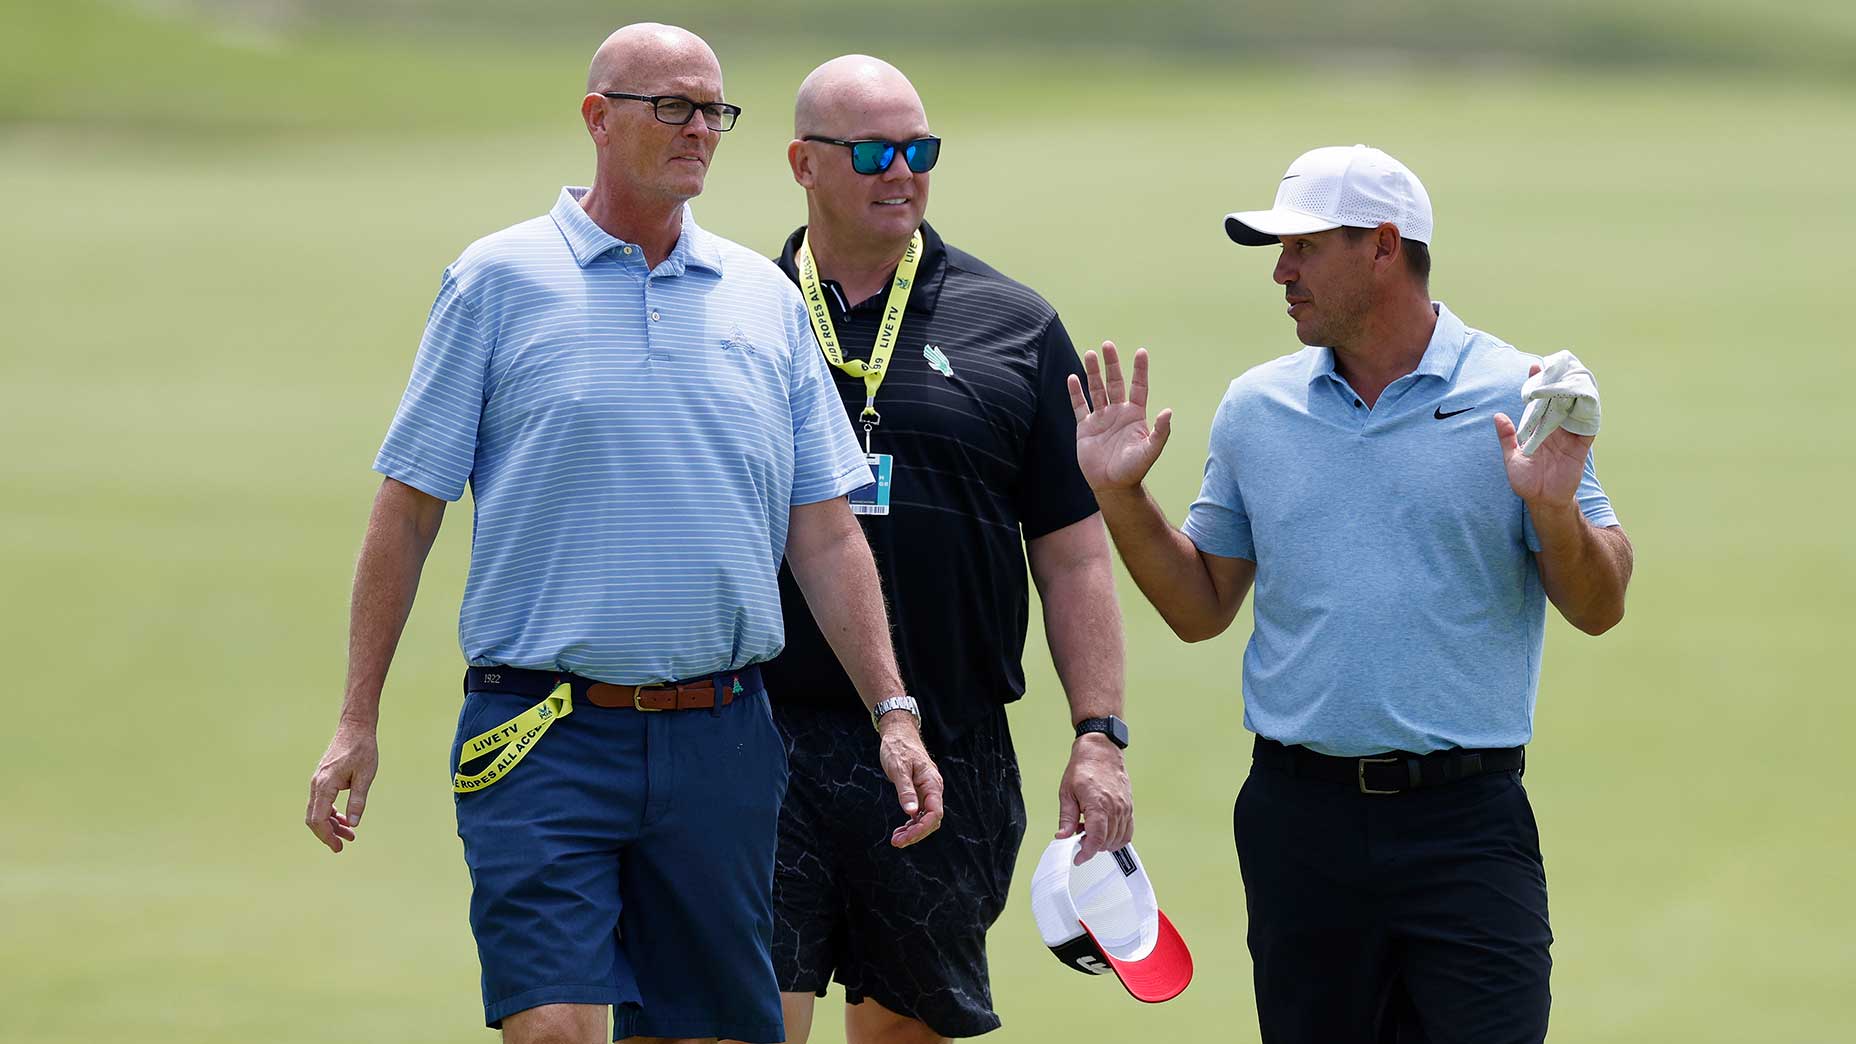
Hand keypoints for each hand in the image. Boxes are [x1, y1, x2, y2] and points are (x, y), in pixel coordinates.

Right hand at [305, 720, 377, 852]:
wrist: (355, 728)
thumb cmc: (362, 750)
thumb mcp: (365, 776)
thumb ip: (358, 801)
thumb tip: (354, 824)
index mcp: (325, 785)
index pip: (319, 819)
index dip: (327, 836)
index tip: (338, 847)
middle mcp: (317, 784)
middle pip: (314, 818)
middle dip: (327, 834)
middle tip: (343, 846)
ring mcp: (318, 781)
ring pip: (317, 811)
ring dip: (331, 824)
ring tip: (350, 834)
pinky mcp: (323, 778)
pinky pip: (322, 802)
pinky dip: (331, 813)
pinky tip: (345, 818)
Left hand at [876, 713, 944, 847]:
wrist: (899, 733)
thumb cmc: (898, 748)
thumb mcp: (898, 768)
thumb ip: (905, 790)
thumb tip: (911, 812)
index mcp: (932, 783)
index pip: (935, 813)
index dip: (922, 828)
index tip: (905, 837)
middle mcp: (933, 789)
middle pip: (932, 820)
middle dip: (916, 834)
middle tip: (897, 842)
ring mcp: (927, 791)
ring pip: (926, 818)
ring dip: (913, 831)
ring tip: (896, 839)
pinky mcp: (920, 792)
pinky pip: (920, 813)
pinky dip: (911, 823)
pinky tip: (900, 830)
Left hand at [1056, 732, 1132, 863]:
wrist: (1101, 750)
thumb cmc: (1083, 767)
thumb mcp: (1067, 792)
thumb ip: (1066, 818)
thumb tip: (1062, 837)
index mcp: (1098, 804)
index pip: (1096, 839)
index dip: (1087, 853)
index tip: (1078, 858)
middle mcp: (1115, 808)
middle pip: (1107, 842)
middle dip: (1092, 846)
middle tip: (1079, 837)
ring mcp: (1125, 808)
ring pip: (1118, 839)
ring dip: (1104, 842)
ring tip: (1089, 830)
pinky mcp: (1129, 807)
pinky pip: (1127, 831)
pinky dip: (1116, 837)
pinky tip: (1104, 830)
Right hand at [1068, 341, 1171, 493]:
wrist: (1112, 485)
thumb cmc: (1134, 469)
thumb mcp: (1151, 450)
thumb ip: (1160, 431)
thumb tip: (1168, 411)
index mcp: (1135, 415)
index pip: (1138, 387)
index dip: (1139, 370)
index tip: (1140, 352)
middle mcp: (1118, 413)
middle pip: (1114, 382)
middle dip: (1111, 364)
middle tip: (1107, 345)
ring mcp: (1101, 419)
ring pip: (1096, 389)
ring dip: (1093, 372)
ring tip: (1089, 354)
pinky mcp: (1085, 427)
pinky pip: (1080, 406)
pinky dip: (1075, 392)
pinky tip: (1072, 378)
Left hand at [1495, 366, 1591, 510]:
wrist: (1544, 501)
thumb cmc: (1526, 481)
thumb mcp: (1512, 458)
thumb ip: (1507, 437)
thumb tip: (1497, 416)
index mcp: (1538, 428)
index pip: (1538, 401)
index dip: (1537, 384)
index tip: (1534, 366)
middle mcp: (1555, 428)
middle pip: (1558, 400)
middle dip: (1557, 382)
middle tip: (1556, 363)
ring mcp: (1569, 436)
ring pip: (1575, 408)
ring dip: (1575, 392)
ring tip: (1573, 373)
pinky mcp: (1581, 446)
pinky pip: (1588, 425)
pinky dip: (1589, 412)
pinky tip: (1588, 398)